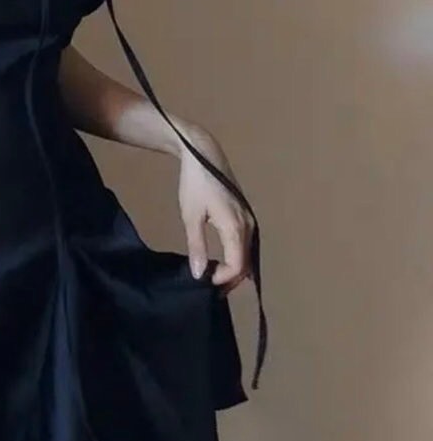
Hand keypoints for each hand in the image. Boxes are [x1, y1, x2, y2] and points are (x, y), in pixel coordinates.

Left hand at [176, 124, 252, 295]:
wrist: (203, 155)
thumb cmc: (195, 185)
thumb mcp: (191, 216)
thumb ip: (197, 246)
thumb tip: (199, 274)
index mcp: (236, 227)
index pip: (237, 265)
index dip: (223, 280)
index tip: (204, 283)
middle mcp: (249, 226)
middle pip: (246, 263)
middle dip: (230, 278)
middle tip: (208, 286)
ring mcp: (250, 220)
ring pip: (247, 254)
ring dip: (233, 268)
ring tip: (212, 276)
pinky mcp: (245, 216)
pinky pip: (245, 244)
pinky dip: (236, 256)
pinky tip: (220, 260)